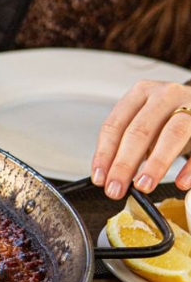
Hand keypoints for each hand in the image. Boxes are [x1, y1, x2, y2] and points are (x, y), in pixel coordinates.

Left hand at [92, 80, 190, 198]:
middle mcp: (164, 95)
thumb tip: (111, 176)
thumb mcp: (147, 121)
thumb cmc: (171, 116)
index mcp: (140, 93)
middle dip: (124, 164)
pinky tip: (181, 183)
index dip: (104, 154)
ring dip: (156, 164)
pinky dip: (190, 168)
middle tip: (115, 189)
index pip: (114, 125)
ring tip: (143, 186)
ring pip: (172, 134)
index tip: (99, 178)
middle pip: (139, 131)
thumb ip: (129, 143)